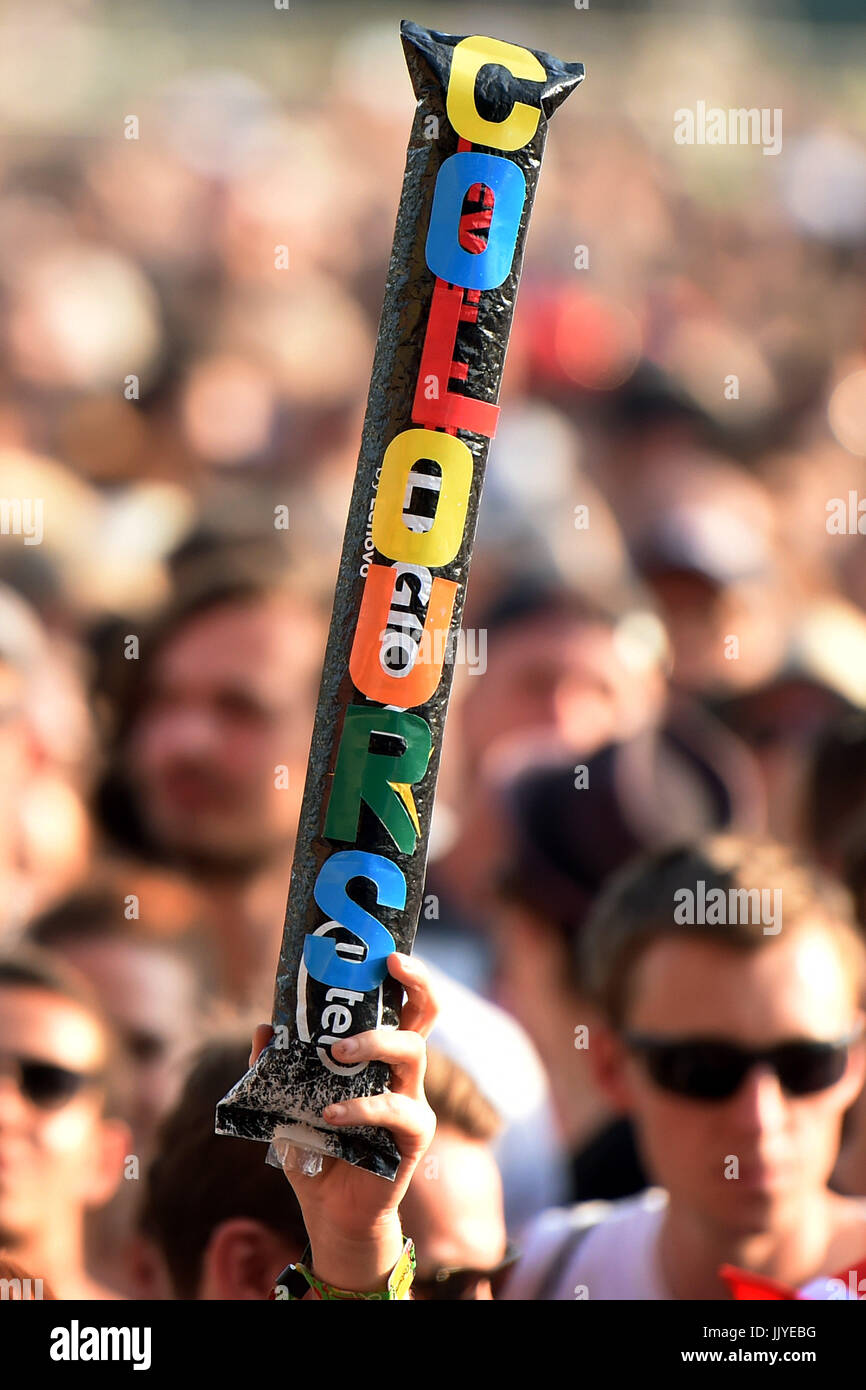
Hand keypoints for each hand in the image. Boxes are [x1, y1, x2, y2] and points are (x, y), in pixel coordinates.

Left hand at [250, 950, 436, 1291]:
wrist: (331, 1210)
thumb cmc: (315, 1147)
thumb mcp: (286, 1101)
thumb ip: (275, 1068)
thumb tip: (264, 1027)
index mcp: (378, 1055)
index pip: (402, 1004)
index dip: (405, 974)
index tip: (388, 951)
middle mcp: (402, 1071)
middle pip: (427, 1015)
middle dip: (417, 983)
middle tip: (391, 966)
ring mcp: (411, 1101)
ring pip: (412, 1053)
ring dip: (374, 1042)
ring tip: (338, 1052)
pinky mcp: (413, 1137)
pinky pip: (392, 1110)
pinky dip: (359, 1108)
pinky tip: (330, 1114)